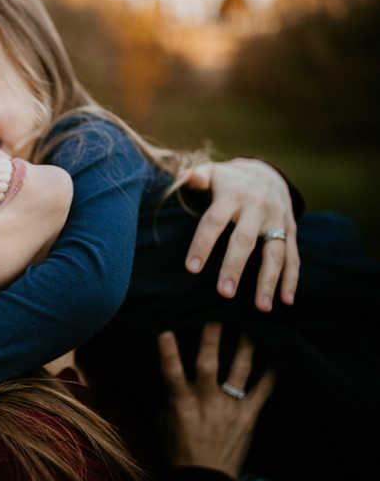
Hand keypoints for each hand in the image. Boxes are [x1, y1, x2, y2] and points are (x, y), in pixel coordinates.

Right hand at [158, 324, 275, 478]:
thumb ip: (168, 396)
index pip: (171, 371)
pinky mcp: (249, 417)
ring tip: (251, 323)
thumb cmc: (178, 450)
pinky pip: (263, 390)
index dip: (167, 350)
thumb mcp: (164, 422)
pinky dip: (273, 372)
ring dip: (246, 345)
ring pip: (239, 371)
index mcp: (181, 403)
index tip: (164, 329)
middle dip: (212, 337)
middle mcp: (206, 402)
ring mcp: (230, 408)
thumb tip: (167, 372)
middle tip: (216, 313)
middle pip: (208, 364)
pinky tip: (280, 355)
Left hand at [182, 158, 298, 311]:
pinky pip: (293, 256)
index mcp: (232, 196)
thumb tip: (187, 178)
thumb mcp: (212, 173)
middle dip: (234, 267)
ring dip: (268, 280)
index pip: (214, 221)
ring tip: (261, 307)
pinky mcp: (291, 230)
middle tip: (224, 293)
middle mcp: (257, 208)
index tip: (191, 268)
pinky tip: (286, 301)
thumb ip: (197, 177)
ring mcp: (277, 220)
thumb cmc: (228, 181)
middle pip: (244, 240)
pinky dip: (291, 279)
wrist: (266, 172)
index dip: (202, 244)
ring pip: (274, 252)